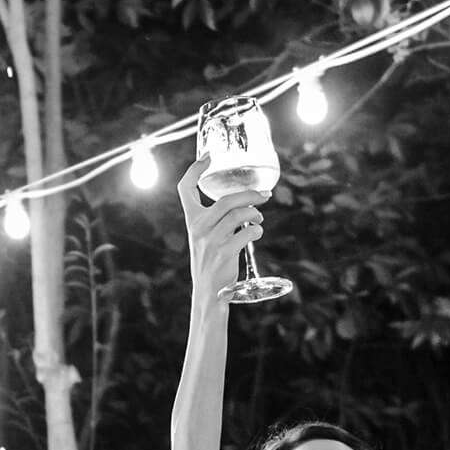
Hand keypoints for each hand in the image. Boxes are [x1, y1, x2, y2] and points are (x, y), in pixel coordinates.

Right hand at [177, 156, 261, 309]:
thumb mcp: (204, 237)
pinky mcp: (224, 253)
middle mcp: (198, 228)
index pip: (185, 189)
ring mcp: (211, 240)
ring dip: (255, 213)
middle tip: (264, 195)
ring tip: (259, 217)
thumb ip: (216, 219)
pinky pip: (247, 232)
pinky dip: (256, 229)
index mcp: (191, 220)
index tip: (209, 157)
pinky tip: (257, 231)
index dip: (195, 170)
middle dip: (250, 194)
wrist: (208, 292)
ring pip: (238, 214)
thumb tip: (245, 201)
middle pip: (225, 199)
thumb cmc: (210, 260)